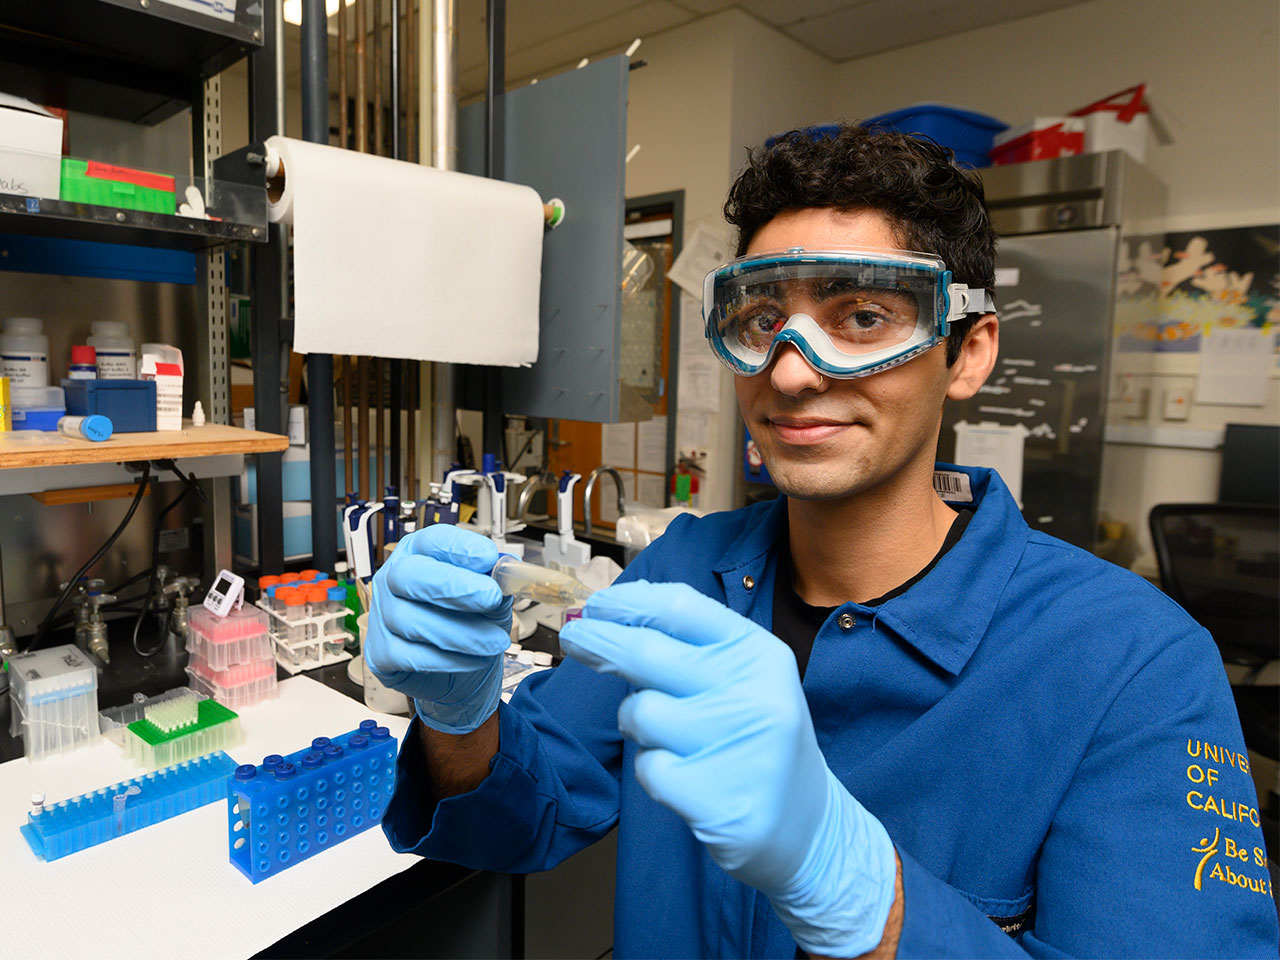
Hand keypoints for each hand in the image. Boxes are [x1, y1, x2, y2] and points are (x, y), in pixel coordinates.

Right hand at [364, 525, 512, 733]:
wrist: (459, 672)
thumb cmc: (470, 623)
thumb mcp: (491, 599)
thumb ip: (496, 585)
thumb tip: (505, 576)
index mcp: (420, 554)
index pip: (432, 540)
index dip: (459, 547)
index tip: (489, 557)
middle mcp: (394, 580)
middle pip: (409, 574)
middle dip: (452, 585)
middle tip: (490, 596)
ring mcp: (382, 617)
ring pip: (411, 620)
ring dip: (461, 632)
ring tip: (495, 640)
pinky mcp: (382, 654)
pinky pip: (411, 656)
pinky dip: (449, 659)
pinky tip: (475, 658)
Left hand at [558, 581, 896, 957]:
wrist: (810, 828)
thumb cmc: (759, 740)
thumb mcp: (747, 678)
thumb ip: (692, 645)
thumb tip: (616, 611)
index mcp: (760, 654)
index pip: (681, 608)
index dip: (628, 603)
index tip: (596, 606)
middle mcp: (754, 692)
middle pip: (648, 652)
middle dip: (598, 642)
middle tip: (573, 639)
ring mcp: (738, 746)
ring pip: (641, 713)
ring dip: (637, 722)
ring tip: (670, 736)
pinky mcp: (718, 799)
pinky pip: (648, 767)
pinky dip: (654, 771)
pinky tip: (686, 777)